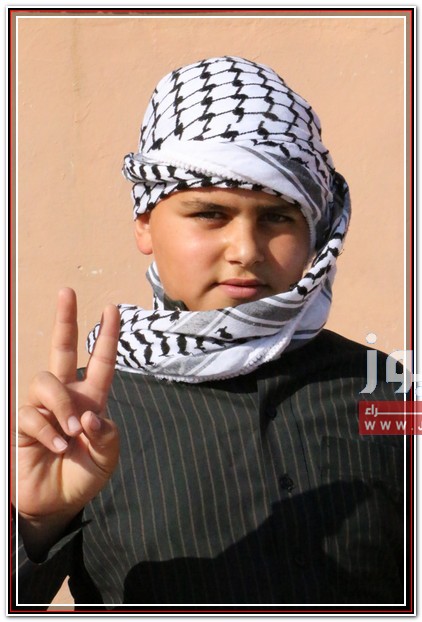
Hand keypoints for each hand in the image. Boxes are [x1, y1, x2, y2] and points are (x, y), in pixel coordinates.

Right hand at [15, 288, 120, 551]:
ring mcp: (43, 408)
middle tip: (67, 291)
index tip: (112, 309)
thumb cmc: (84, 475)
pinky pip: (31, 414)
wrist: (58, 504)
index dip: (107, 336)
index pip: (100, 361)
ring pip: (45, 381)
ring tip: (71, 433)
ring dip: (60, 405)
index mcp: (91, 398)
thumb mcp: (107, 455)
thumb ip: (106, 433)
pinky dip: (48, 431)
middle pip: (61, 349)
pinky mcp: (23, 424)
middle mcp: (66, 396)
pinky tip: (57, 447)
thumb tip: (88, 413)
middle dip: (65, 319)